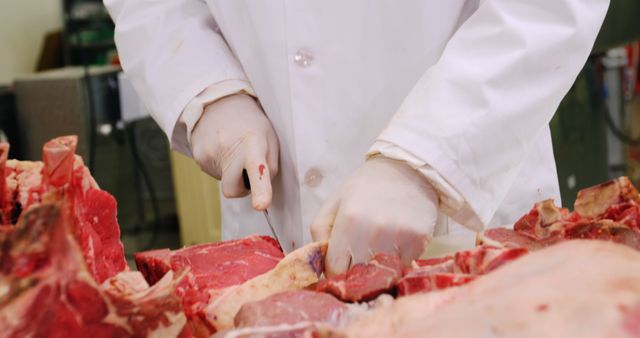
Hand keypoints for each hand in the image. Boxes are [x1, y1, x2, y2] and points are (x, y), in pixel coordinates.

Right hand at [191, 94, 278, 209]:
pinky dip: (221, 167)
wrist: (218, 104)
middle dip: (241, 187)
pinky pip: (214, 174)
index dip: (260, 189)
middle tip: (246, 167)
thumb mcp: (269, 139)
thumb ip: (269, 167)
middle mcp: (228, 148)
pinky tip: (222, 150)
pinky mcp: (198, 158)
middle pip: (233, 190)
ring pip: (224, 182)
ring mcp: (209, 153)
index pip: (257, 168)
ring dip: (231, 173)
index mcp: (253, 142)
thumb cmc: (250, 125)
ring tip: (233, 149)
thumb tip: (259, 193)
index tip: (260, 205)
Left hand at [311, 157, 436, 275]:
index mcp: (349, 222)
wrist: (407, 168)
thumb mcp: (334, 203)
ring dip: (377, 270)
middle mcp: (374, 232)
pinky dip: (397, 263)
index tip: (340, 265)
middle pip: (359, 277)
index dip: (335, 271)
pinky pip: (403, 267)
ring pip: (382, 275)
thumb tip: (320, 266)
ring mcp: (399, 238)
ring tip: (378, 249)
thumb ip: (320, 233)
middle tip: (358, 259)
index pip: (335, 270)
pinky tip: (395, 244)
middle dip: (355, 274)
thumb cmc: (366, 187)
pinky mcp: (419, 241)